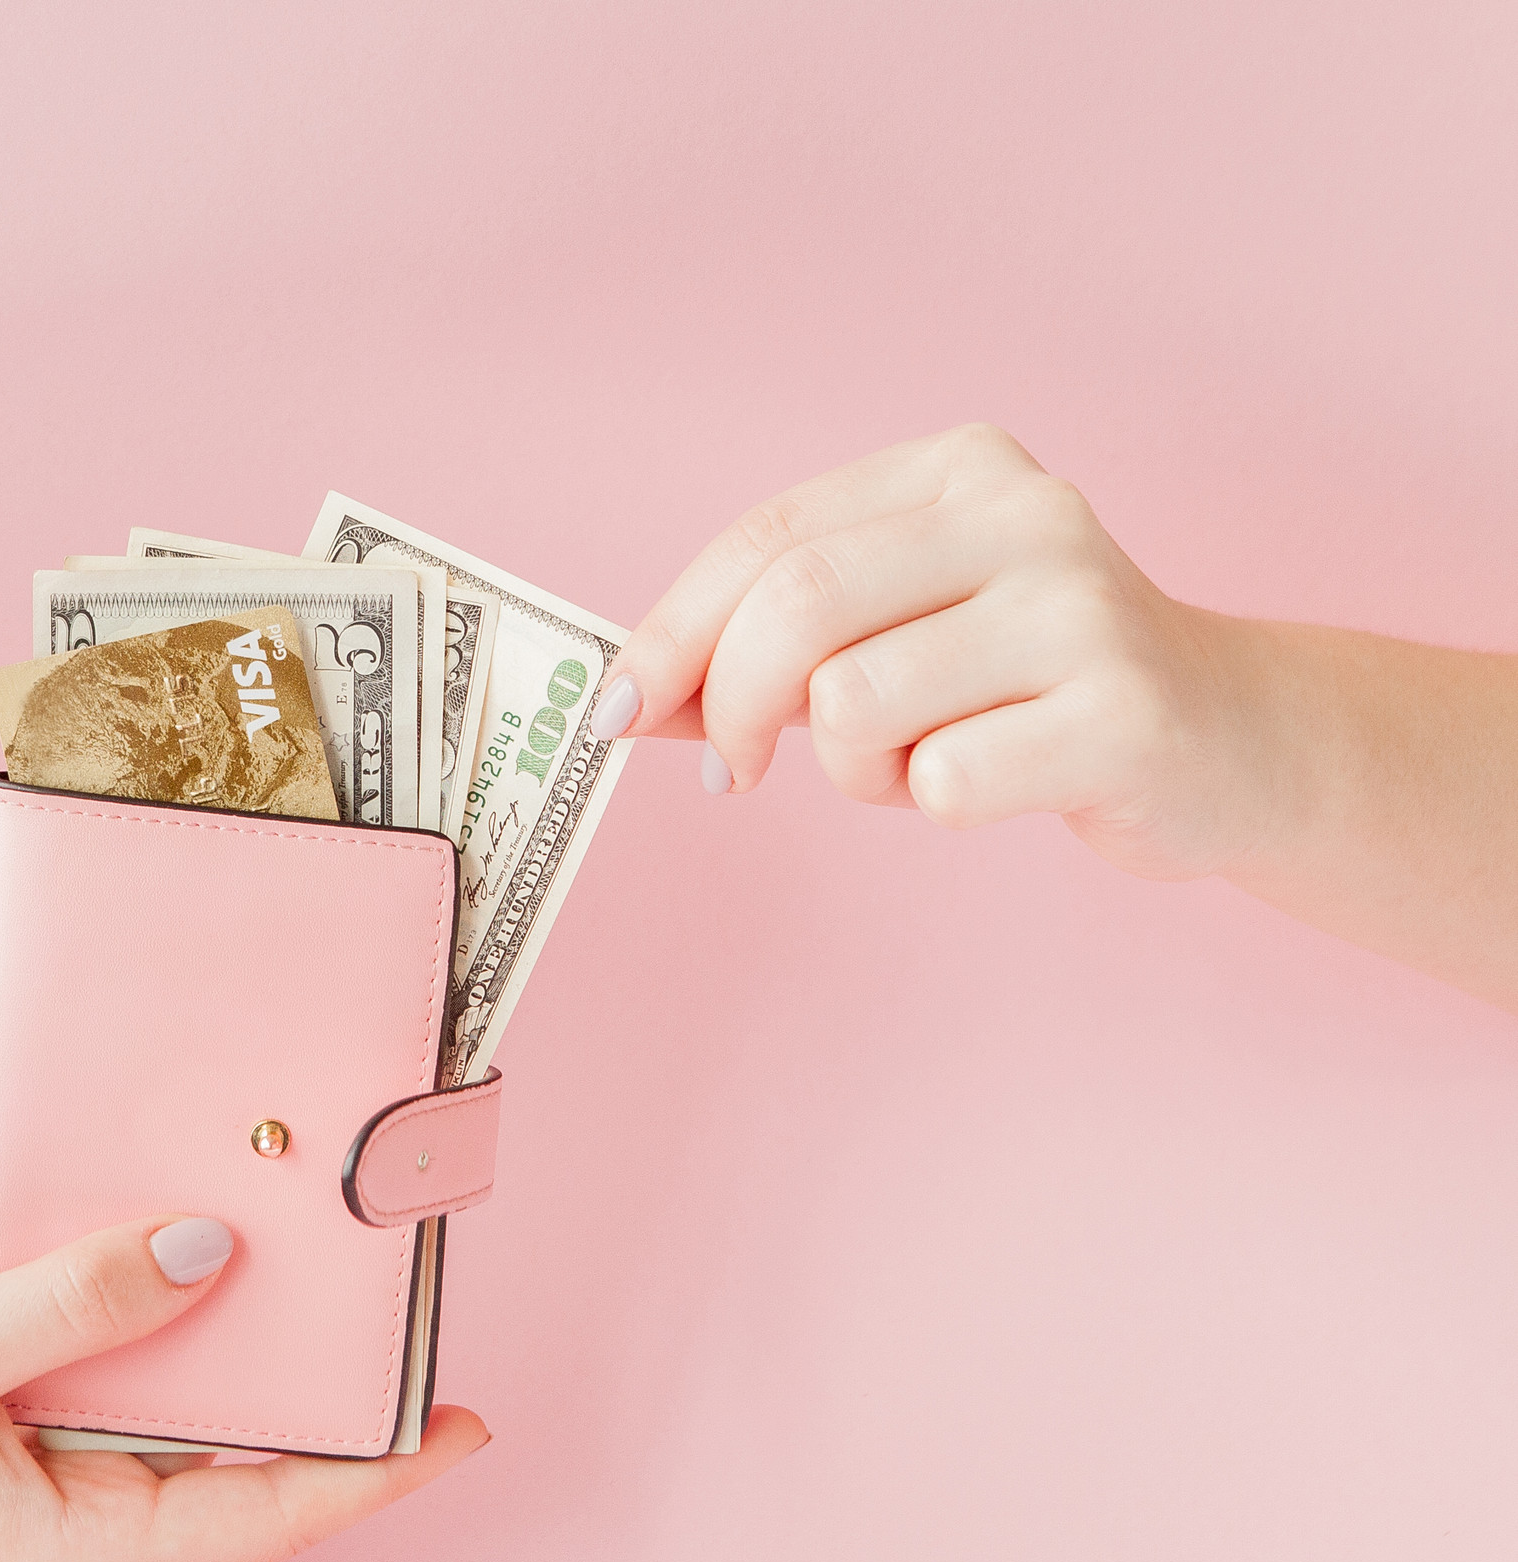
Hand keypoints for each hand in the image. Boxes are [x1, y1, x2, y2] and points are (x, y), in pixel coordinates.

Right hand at [0, 1215, 488, 1561]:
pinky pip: (121, 1416)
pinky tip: (184, 1292)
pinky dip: (165, 1356)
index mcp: (81, 1551)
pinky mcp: (11, 1468)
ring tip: (318, 1300)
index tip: (466, 1425)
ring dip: (245, 1375)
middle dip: (328, 1413)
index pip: (273, 1512)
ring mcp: (46, 1510)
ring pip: (185, 1441)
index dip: (379, 1469)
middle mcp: (80, 1544)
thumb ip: (84, 1298)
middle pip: (245, 1478)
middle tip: (402, 1329)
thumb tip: (209, 1254)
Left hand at [591, 423, 1287, 880]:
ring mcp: (1082, 609)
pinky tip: (994, 783)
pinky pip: (941, 783)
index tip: (615, 713)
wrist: (1232, 740)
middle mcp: (1026, 514)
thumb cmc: (1024, 691)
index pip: (767, 537)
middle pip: (797, 606)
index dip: (671, 633)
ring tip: (917, 764)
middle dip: (732, 707)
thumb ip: (764, 654)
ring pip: (855, 702)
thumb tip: (623, 701)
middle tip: (735, 774)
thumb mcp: (895, 638)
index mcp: (957, 469)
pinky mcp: (1123, 713)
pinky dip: (933, 806)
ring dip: (851, 769)